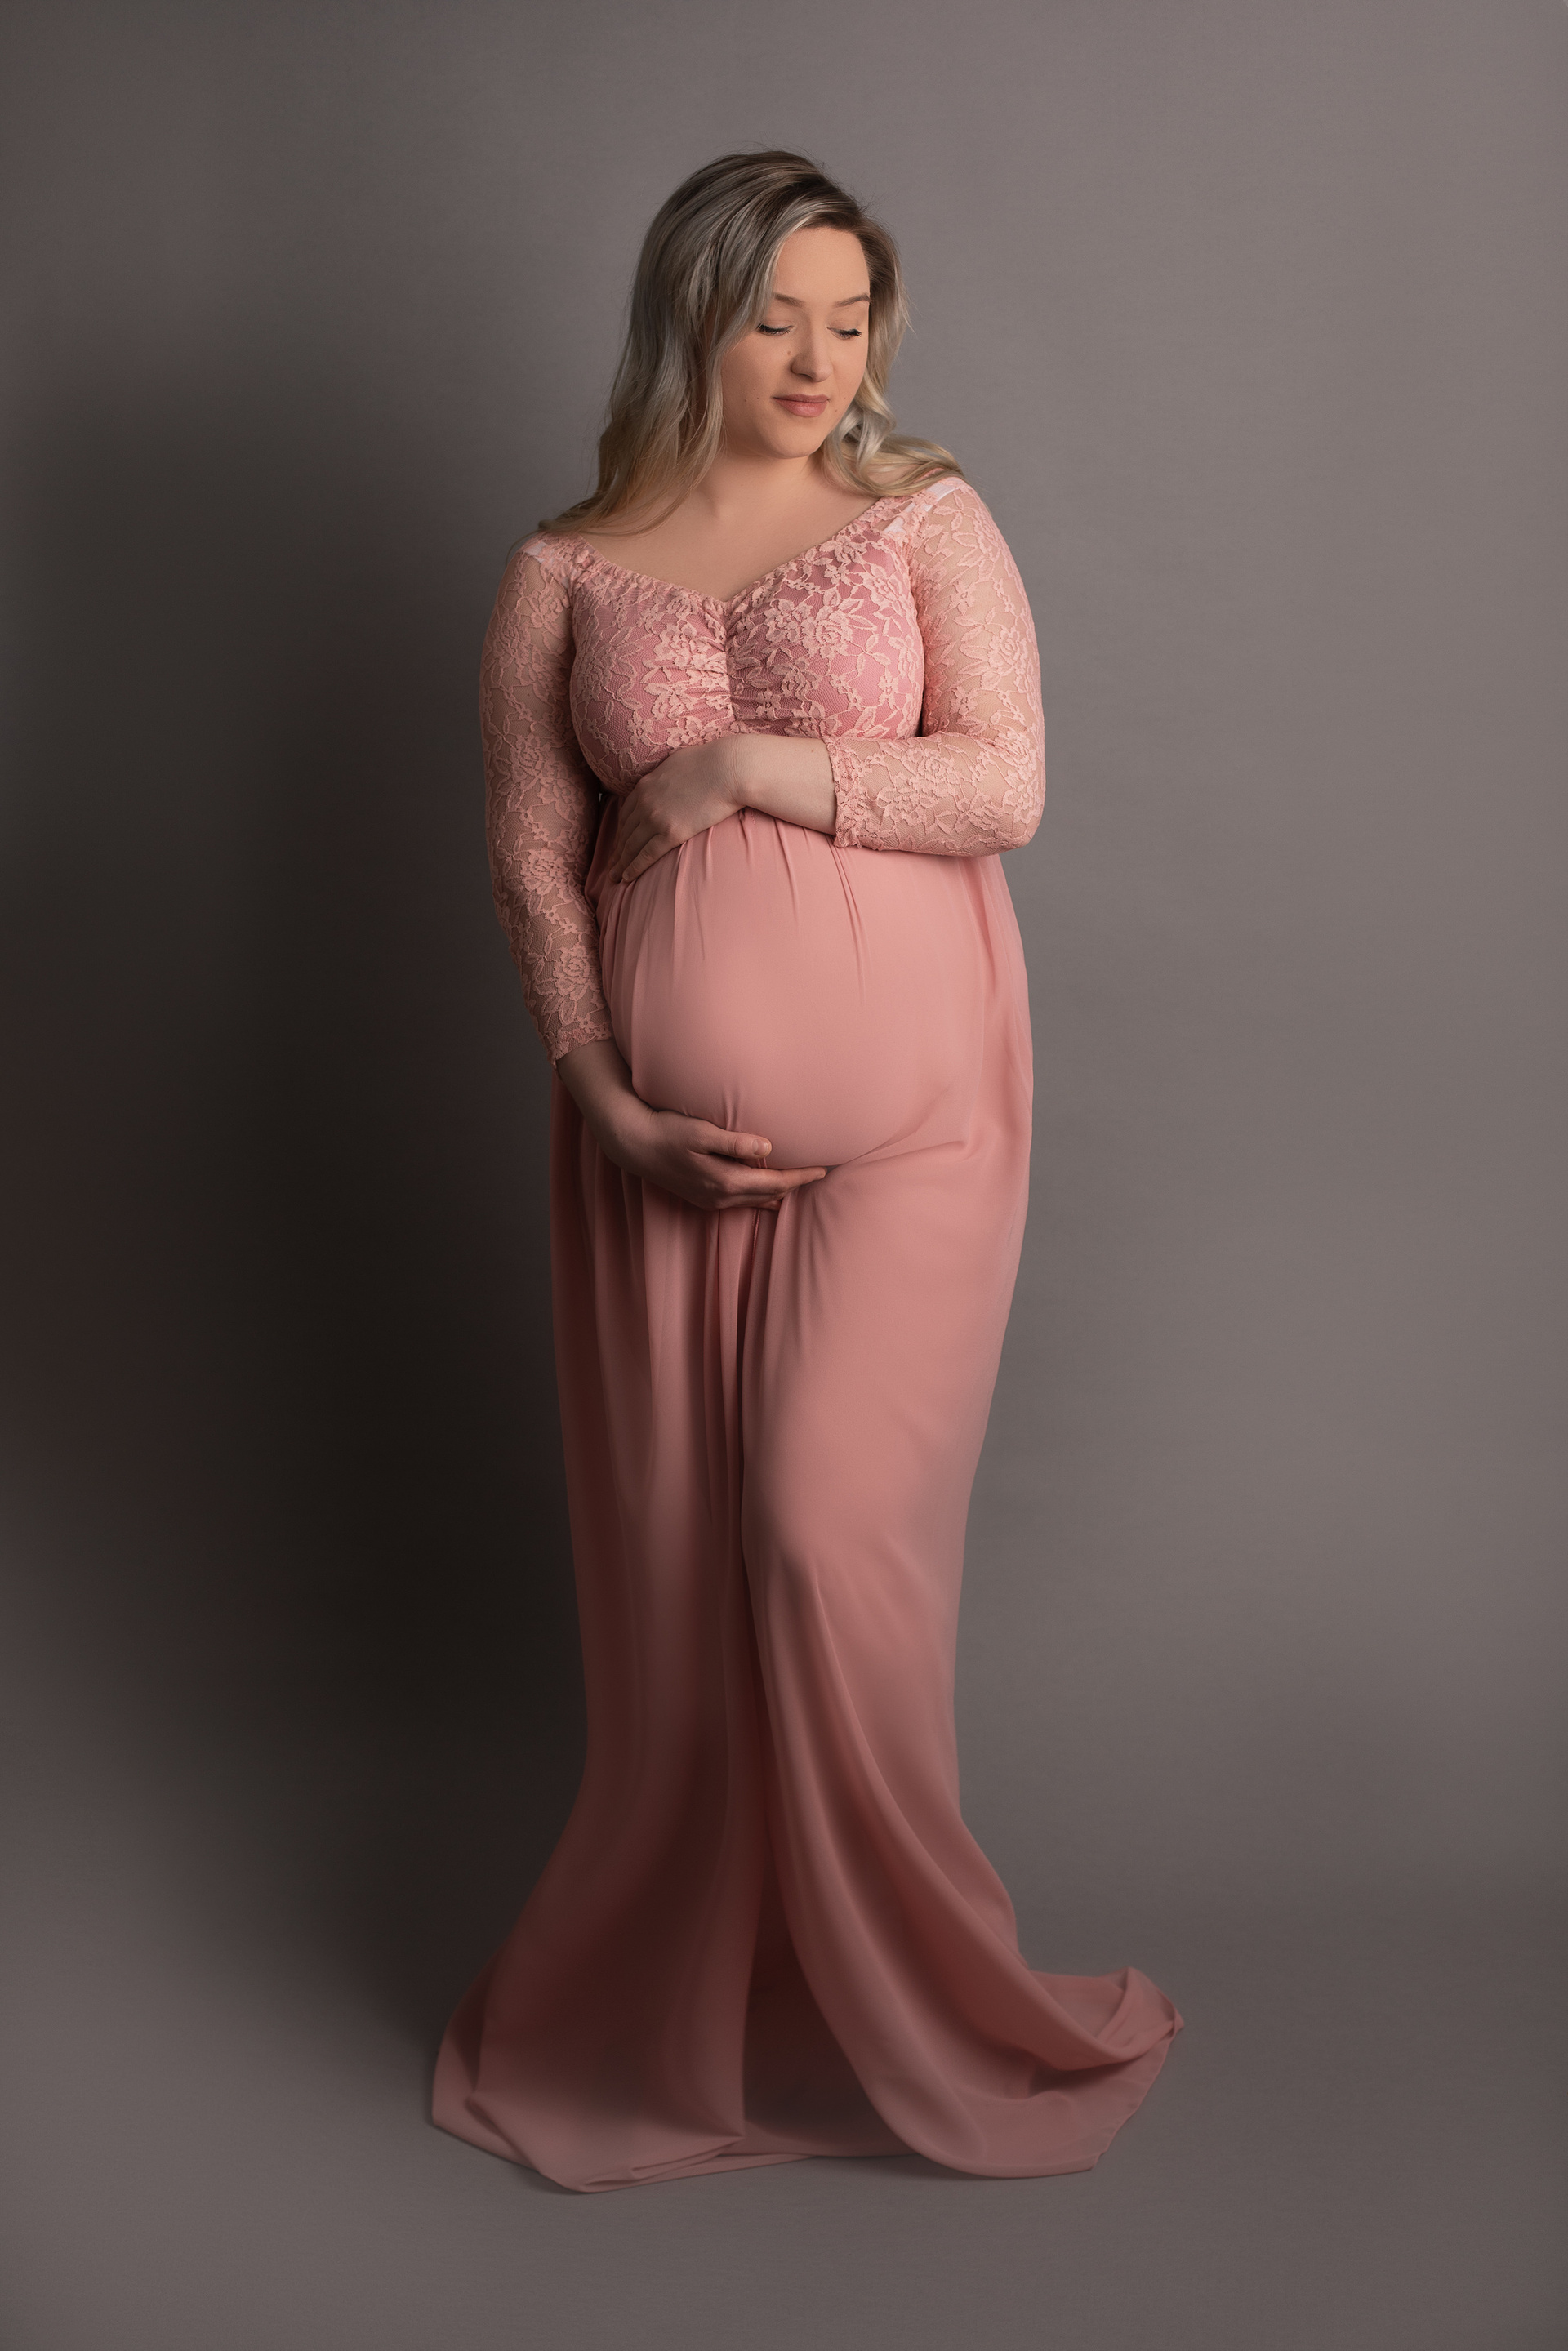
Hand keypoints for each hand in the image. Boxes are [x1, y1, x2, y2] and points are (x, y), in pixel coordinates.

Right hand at [556, 1038, 825, 1212]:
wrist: (634, 1145)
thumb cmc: (668, 1132)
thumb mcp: (701, 1132)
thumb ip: (735, 1142)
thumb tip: (768, 1147)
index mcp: (726, 1181)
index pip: (775, 1181)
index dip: (801, 1176)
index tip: (823, 1169)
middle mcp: (721, 1196)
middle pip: (770, 1194)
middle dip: (796, 1185)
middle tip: (820, 1174)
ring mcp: (712, 1201)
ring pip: (757, 1200)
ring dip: (779, 1192)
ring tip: (801, 1183)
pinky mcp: (703, 1198)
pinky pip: (742, 1202)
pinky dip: (761, 1197)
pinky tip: (770, 1195)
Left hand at [610, 739, 741, 885]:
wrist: (728, 769)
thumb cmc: (711, 762)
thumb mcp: (677, 761)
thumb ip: (665, 773)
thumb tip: (667, 776)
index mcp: (645, 785)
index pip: (625, 813)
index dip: (620, 831)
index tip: (618, 843)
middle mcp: (645, 803)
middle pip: (625, 832)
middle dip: (617, 850)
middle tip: (610, 865)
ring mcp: (656, 818)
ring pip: (631, 846)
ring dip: (620, 864)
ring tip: (614, 877)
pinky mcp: (671, 833)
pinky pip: (646, 855)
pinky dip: (633, 868)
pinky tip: (626, 878)